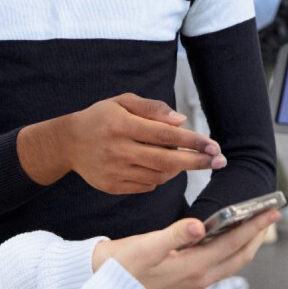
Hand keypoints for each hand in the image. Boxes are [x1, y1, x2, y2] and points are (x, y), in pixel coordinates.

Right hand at [19, 94, 226, 192]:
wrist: (68, 142)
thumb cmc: (101, 117)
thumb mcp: (123, 102)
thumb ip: (153, 109)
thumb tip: (181, 122)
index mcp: (121, 125)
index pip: (164, 135)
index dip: (192, 141)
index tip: (214, 145)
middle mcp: (117, 149)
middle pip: (166, 160)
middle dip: (196, 161)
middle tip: (219, 161)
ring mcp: (114, 171)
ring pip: (158, 175)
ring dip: (178, 169)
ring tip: (188, 160)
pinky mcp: (112, 186)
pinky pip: (146, 185)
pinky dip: (160, 178)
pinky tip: (163, 168)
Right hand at [92, 210, 279, 288]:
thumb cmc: (123, 268)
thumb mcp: (148, 246)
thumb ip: (177, 234)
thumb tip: (201, 225)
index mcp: (194, 266)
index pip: (232, 243)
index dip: (253, 226)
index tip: (270, 211)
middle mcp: (197, 278)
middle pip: (236, 258)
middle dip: (255, 237)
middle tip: (268, 218)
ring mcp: (188, 286)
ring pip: (225, 267)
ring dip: (242, 249)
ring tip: (250, 232)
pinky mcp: (178, 288)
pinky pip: (207, 279)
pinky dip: (217, 268)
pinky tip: (217, 264)